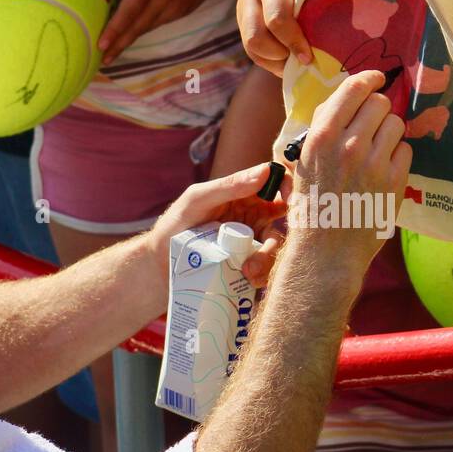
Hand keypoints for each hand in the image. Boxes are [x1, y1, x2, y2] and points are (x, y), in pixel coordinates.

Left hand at [97, 0, 248, 63]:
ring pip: (147, 28)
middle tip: (101, 60)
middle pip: (138, 25)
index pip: (132, 7)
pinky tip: (129, 38)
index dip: (117, 26)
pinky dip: (141, 32)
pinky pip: (156, 24)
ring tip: (111, 54)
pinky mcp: (182, 12)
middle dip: (119, 44)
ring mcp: (175, 8)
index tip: (102, 43)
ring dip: (128, 41)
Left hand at [148, 163, 290, 288]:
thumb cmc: (175, 224)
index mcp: (245, 194)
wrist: (158, 264)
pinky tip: (248, 279)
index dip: (293, 189)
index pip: (279, 184)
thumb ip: (229, 186)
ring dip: (268, 259)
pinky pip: (265, 269)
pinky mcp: (247, 265)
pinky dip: (262, 275)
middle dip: (280, 236)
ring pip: (275, 247)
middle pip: (284, 221)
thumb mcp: (198, 200)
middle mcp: (254, 216)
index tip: (293, 203)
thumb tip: (266, 172)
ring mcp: (252, 242)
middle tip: (266, 249)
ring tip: (248, 271)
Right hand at [235, 0, 319, 74]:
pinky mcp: (241, 19)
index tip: (308, 57)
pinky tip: (283, 60)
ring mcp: (242, 10)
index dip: (293, 42)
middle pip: (255, 38)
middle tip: (298, 61)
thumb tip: (325, 44)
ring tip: (291, 65)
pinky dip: (266, 58)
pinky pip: (250, 47)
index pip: (277, 20)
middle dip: (277, 56)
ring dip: (271, 62)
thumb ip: (315, 6)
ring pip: (250, 47)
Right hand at [290, 70, 412, 265]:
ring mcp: (374, 162)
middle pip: (379, 103)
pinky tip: (382, 172)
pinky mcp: (394, 180)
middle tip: (370, 127)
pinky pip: (405, 150)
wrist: (325, 250)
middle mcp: (348, 145)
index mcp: (321, 137)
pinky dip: (396, 157)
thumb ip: (321, 130)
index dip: (368, 80)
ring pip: (395, 124)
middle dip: (377, 111)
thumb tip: (343, 100)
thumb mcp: (303, 163)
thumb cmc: (310, 207)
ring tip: (375, 152)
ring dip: (388, 134)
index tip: (376, 80)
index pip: (354, 89)